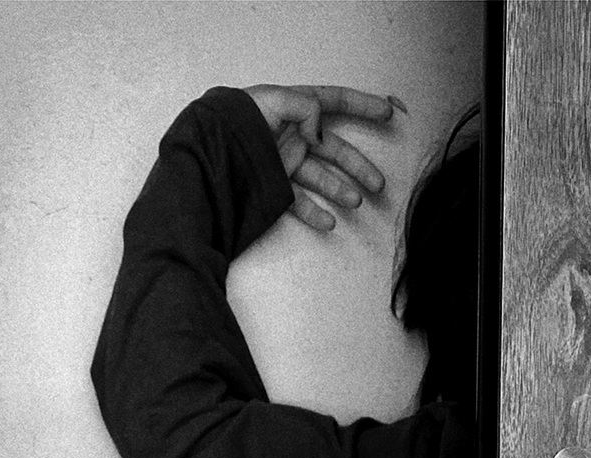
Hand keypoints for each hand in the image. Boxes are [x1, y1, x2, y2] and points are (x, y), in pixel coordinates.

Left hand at [245, 85, 399, 231]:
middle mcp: (292, 135)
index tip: (388, 114)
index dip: (362, 105)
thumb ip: (303, 108)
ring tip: (356, 201)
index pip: (334, 101)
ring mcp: (284, 163)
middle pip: (335, 149)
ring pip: (321, 177)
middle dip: (359, 166)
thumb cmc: (233, 122)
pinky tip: (329, 224)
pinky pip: (298, 202)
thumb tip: (320, 133)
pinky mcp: (273, 188)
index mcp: (293, 108)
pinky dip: (314, 214)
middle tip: (379, 184)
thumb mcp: (270, 102)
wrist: (203, 156)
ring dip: (340, 190)